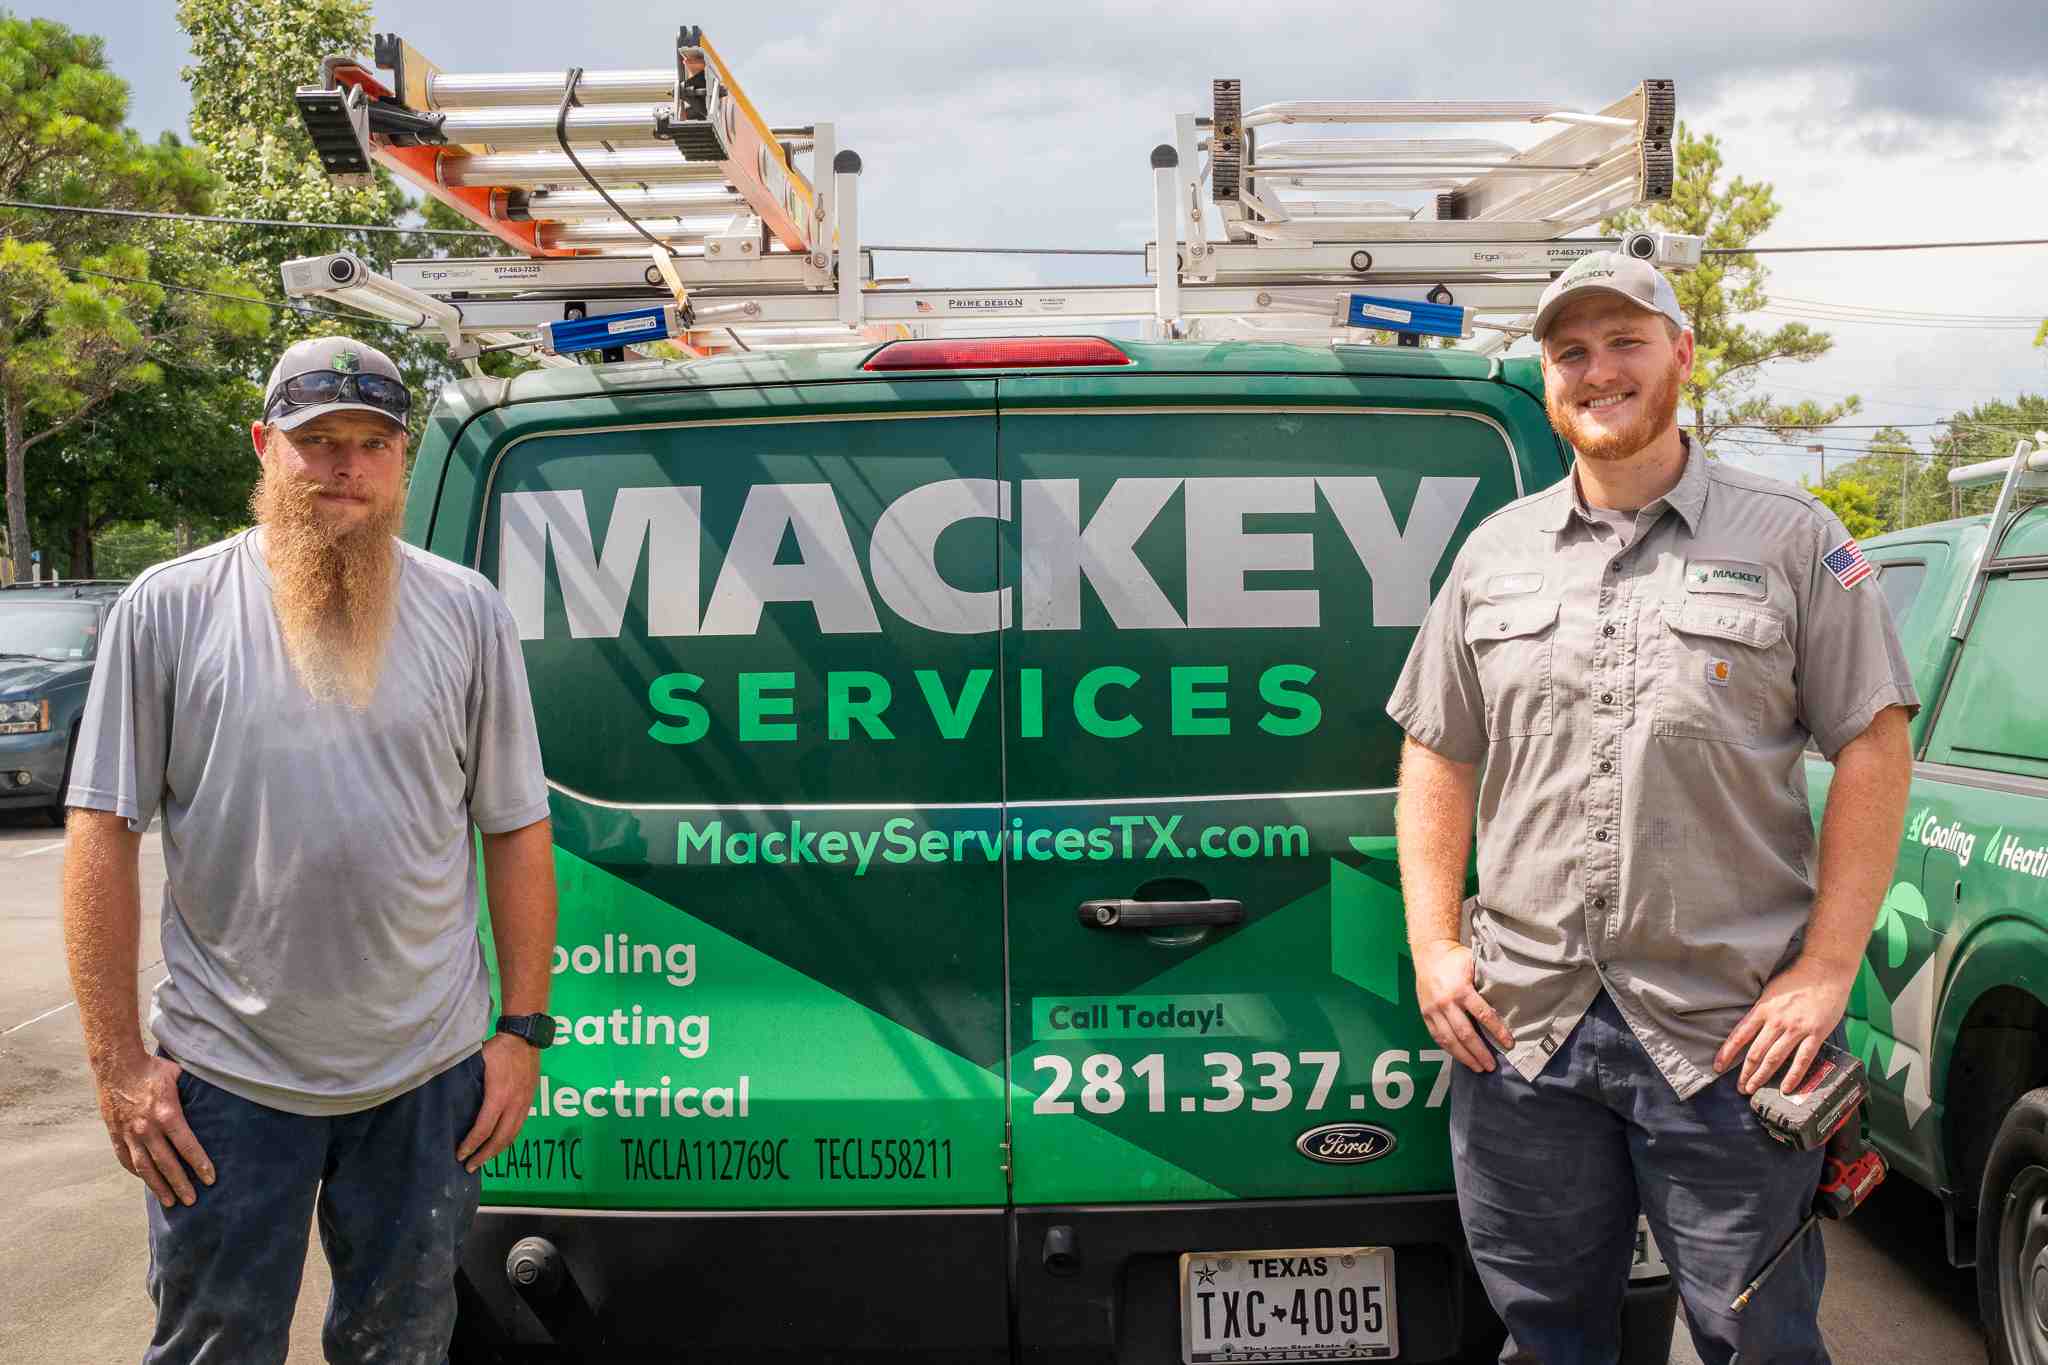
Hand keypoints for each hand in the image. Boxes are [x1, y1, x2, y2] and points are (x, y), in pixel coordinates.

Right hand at [95, 1053, 214, 1207]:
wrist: (115, 1065)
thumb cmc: (152, 1069)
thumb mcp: (178, 1076)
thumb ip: (194, 1090)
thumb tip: (215, 1095)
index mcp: (166, 1114)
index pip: (187, 1146)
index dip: (200, 1164)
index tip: (210, 1179)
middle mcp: (147, 1128)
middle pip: (166, 1163)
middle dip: (180, 1184)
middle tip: (192, 1201)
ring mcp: (129, 1133)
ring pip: (145, 1167)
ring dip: (158, 1186)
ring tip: (170, 1201)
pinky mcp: (116, 1134)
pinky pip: (126, 1159)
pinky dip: (137, 1172)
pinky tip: (147, 1181)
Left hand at [457, 1033, 540, 1172]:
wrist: (526, 1037)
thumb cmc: (499, 1048)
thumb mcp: (478, 1061)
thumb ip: (468, 1081)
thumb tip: (450, 1098)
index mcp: (499, 1096)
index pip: (484, 1129)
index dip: (471, 1145)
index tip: (460, 1155)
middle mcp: (513, 1104)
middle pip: (500, 1138)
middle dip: (484, 1155)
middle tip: (470, 1167)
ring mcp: (524, 1104)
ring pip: (512, 1135)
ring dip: (497, 1151)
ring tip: (484, 1160)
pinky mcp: (529, 1101)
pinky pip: (519, 1127)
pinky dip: (508, 1140)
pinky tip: (499, 1144)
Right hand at [1413, 939, 1512, 1071]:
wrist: (1429, 953)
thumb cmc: (1456, 959)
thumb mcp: (1474, 965)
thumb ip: (1486, 984)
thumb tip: (1509, 1003)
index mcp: (1461, 989)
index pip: (1483, 1015)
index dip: (1497, 1032)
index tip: (1509, 1044)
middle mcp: (1446, 1002)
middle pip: (1465, 1034)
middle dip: (1480, 1052)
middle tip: (1492, 1066)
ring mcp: (1433, 1010)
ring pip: (1449, 1039)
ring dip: (1464, 1056)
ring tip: (1477, 1067)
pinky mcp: (1425, 1014)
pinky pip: (1437, 1036)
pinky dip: (1449, 1049)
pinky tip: (1460, 1057)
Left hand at [1716, 956, 1855, 1093]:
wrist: (1825, 970)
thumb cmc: (1797, 979)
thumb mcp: (1770, 991)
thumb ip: (1760, 1010)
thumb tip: (1749, 1028)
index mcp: (1763, 1009)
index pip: (1739, 1035)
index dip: (1727, 1053)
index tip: (1718, 1066)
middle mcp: (1776, 1020)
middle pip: (1755, 1052)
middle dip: (1745, 1073)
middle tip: (1740, 1087)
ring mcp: (1796, 1028)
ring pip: (1774, 1058)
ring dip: (1762, 1076)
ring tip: (1754, 1089)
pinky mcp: (1816, 1033)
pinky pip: (1802, 1059)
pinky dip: (1793, 1076)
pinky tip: (1786, 1088)